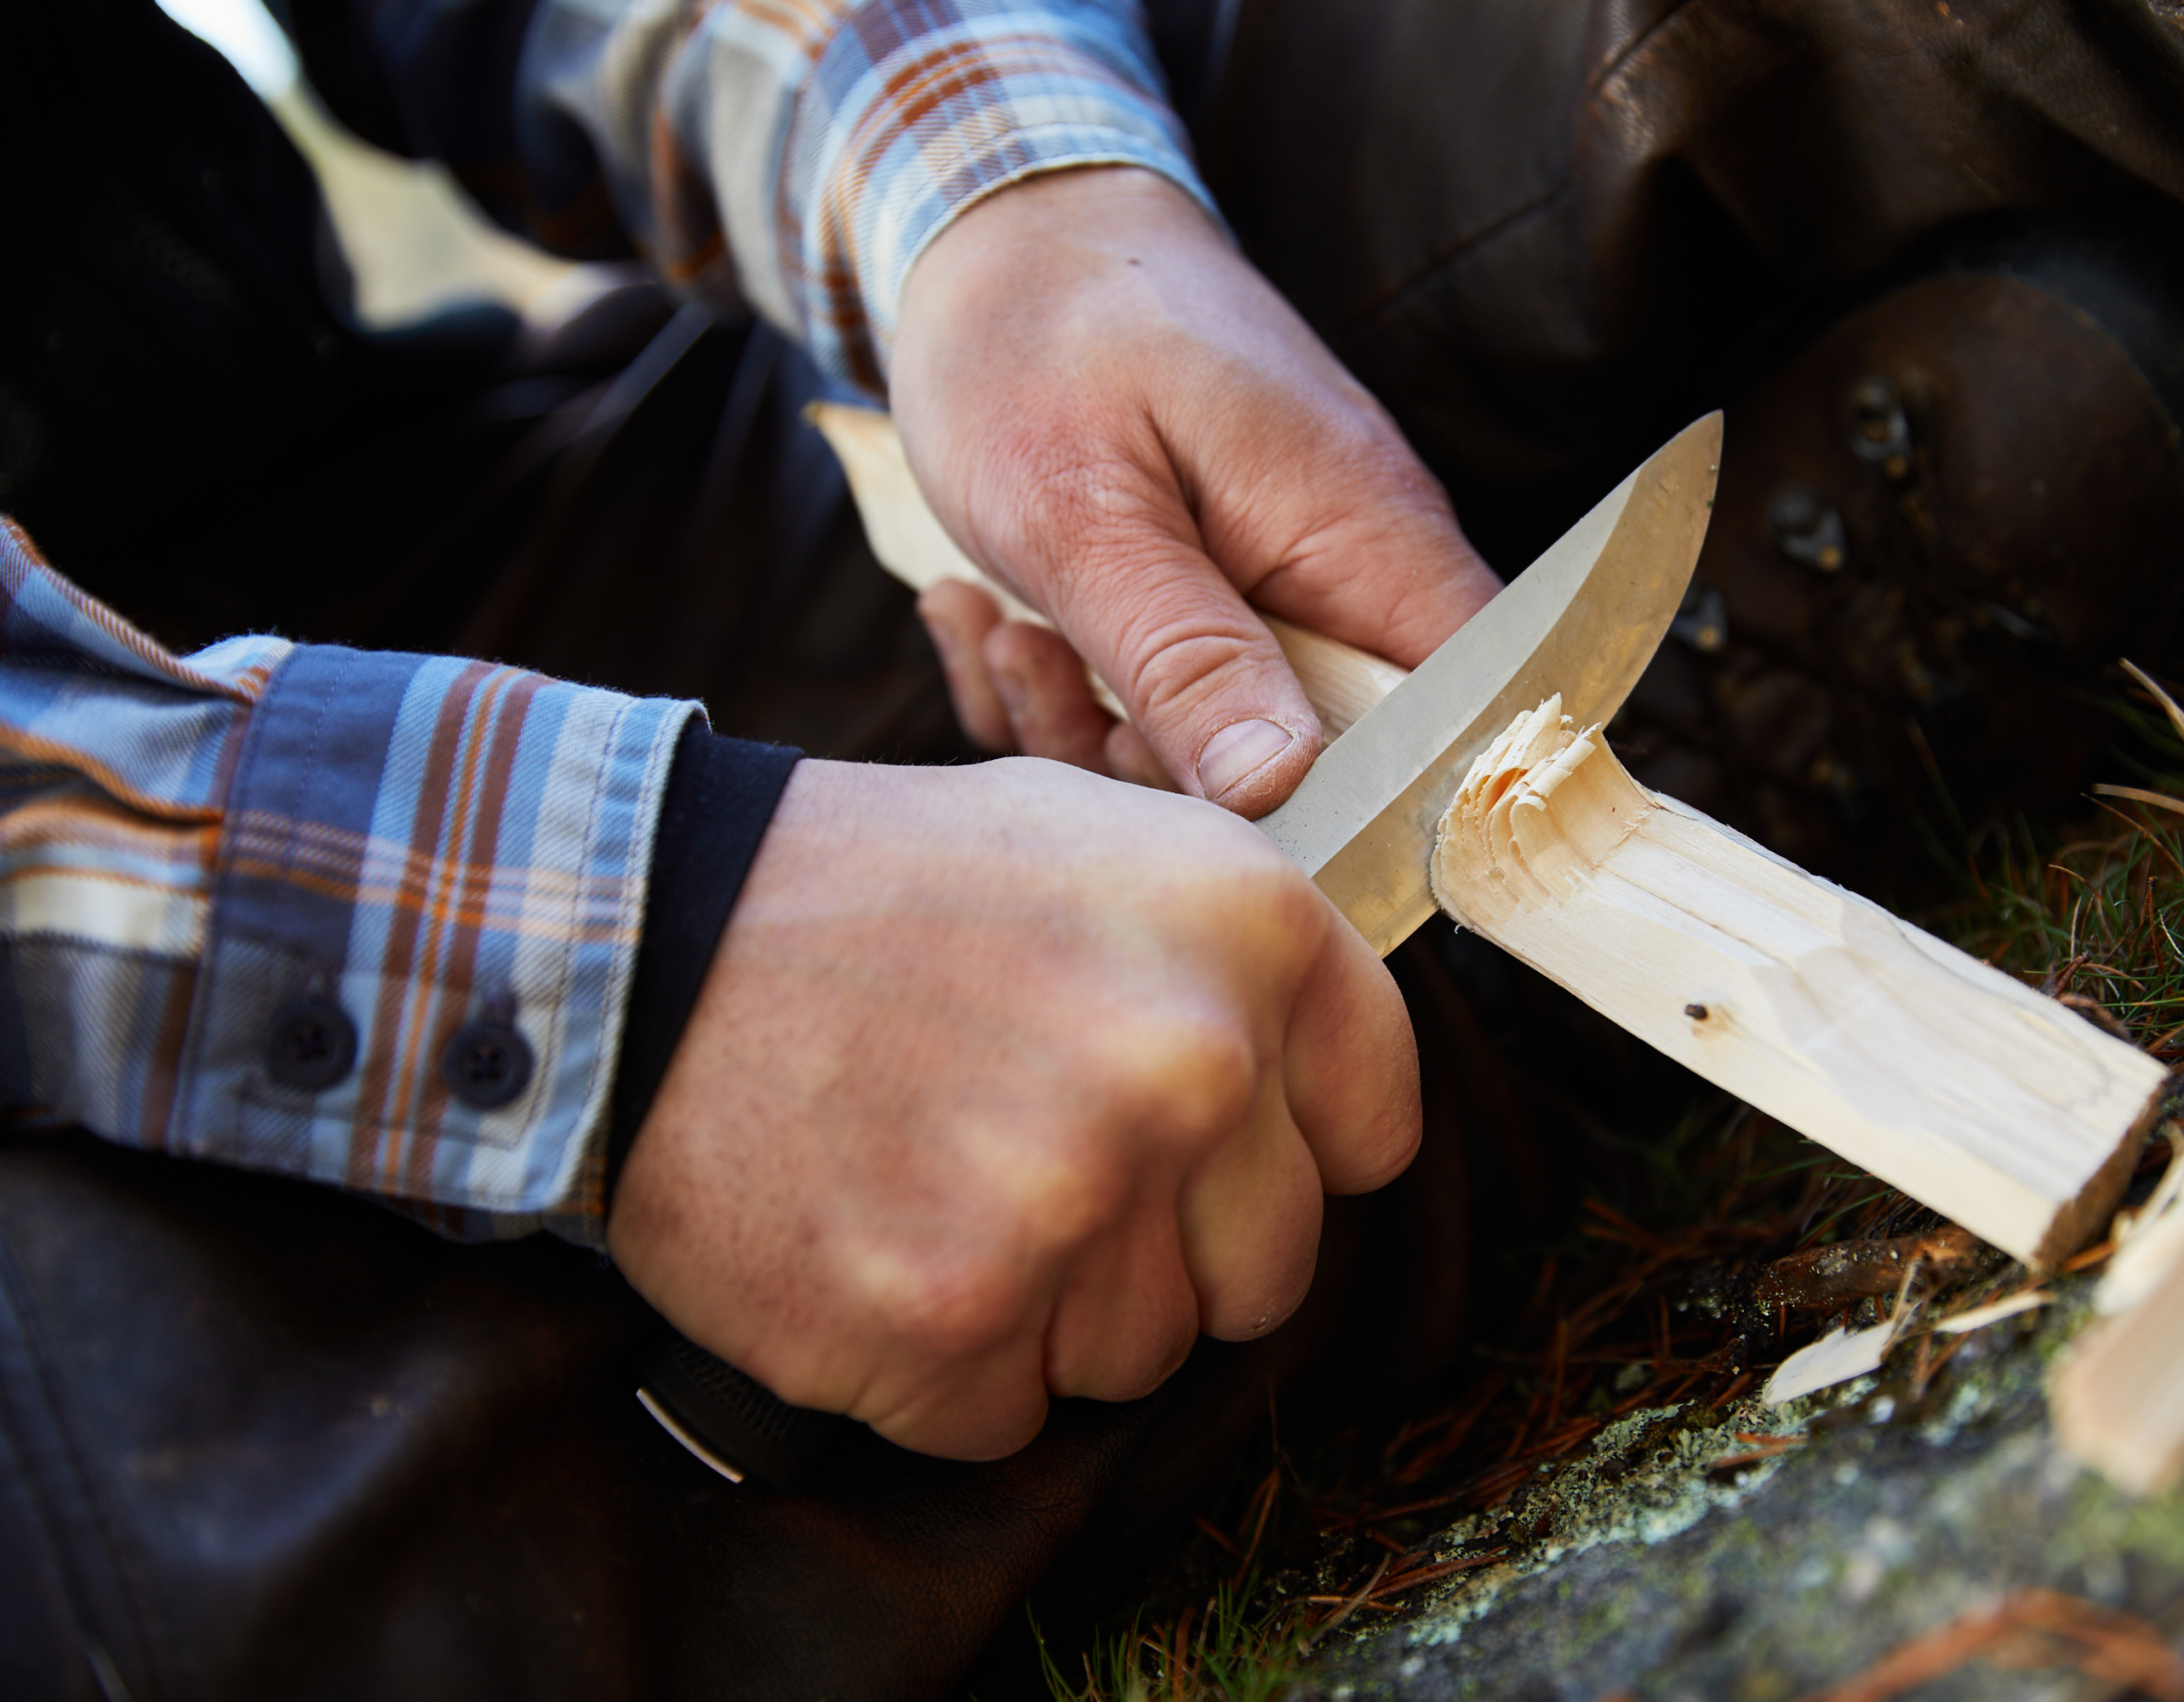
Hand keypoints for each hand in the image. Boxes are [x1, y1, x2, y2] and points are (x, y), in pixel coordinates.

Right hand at [605, 758, 1419, 1460]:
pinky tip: (877, 1246)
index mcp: (1247, 926)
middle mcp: (1189, 1064)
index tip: (1214, 1144)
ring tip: (940, 1185)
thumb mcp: (1088, 837)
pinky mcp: (953, 1322)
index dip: (1292, 1149)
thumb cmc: (875, 892)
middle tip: (1040, 1166)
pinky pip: (1011, 1414)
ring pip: (1142, 1354)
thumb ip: (1234, 954)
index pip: (1375, 1129)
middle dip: (1171, 1248)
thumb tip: (1324, 1075)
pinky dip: (945, 1365)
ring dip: (1052, 1306)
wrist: (643, 944)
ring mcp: (1073, 1203)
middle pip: (1270, 1271)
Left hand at [890, 166, 1499, 815]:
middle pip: (1332, 769)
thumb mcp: (1085, 517)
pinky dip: (1067, 689)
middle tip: (1049, 686)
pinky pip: (1166, 710)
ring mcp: (1285, 590)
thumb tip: (1284, 793)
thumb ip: (1186, 659)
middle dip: (1172, 778)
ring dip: (1093, 726)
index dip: (1389, 817)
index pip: (1469, 723)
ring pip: (1231, 754)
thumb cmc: (1039, 338)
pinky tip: (990, 618)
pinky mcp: (1217, 601)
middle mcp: (1354, 575)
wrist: (996, 223)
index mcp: (1368, 544)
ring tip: (1005, 634)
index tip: (1243, 835)